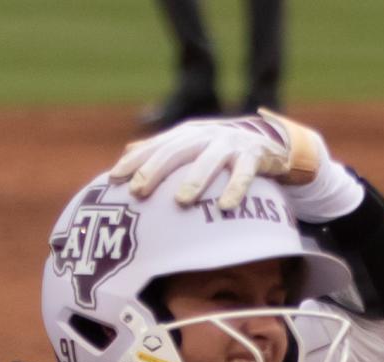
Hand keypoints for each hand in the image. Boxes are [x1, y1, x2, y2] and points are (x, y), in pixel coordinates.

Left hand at [111, 110, 358, 218]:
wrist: (269, 140)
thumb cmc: (222, 148)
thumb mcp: (192, 144)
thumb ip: (163, 148)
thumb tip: (127, 152)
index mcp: (187, 133)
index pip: (155, 146)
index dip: (135, 161)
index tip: (114, 179)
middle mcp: (205, 135)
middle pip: (176, 150)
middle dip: (156, 169)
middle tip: (138, 190)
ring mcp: (231, 144)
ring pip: (209, 160)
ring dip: (195, 180)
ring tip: (181, 201)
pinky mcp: (254, 157)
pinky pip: (244, 174)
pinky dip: (235, 189)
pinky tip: (225, 206)